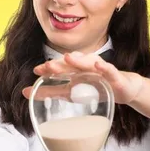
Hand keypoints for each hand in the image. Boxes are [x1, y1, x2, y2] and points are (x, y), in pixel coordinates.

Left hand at [22, 52, 144, 104]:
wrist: (124, 89)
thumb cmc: (96, 88)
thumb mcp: (71, 92)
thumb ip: (50, 92)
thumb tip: (25, 92)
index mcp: (75, 72)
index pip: (60, 68)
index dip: (48, 68)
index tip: (36, 70)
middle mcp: (86, 68)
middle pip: (72, 65)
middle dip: (60, 64)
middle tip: (48, 65)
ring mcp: (101, 71)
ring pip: (89, 64)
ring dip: (79, 61)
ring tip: (70, 58)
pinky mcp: (115, 75)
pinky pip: (110, 69)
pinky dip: (104, 66)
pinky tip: (98, 64)